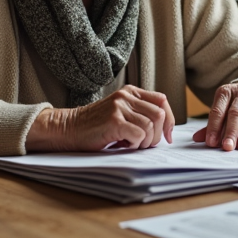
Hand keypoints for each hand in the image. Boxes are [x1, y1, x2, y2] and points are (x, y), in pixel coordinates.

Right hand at [27, 86, 173, 151]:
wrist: (67, 129)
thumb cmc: (95, 126)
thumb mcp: (120, 113)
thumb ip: (139, 114)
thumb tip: (165, 130)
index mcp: (130, 92)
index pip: (162, 101)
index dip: (170, 120)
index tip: (168, 136)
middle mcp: (126, 96)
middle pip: (160, 114)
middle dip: (158, 134)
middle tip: (145, 144)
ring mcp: (119, 107)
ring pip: (151, 126)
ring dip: (145, 142)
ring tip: (131, 145)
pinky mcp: (113, 121)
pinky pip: (139, 135)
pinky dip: (135, 145)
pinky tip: (124, 145)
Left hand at [194, 81, 237, 150]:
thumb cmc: (237, 104)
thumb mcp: (224, 110)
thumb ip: (213, 124)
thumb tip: (197, 139)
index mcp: (225, 93)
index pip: (218, 111)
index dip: (214, 127)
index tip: (211, 143)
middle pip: (235, 113)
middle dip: (231, 131)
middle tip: (228, 146)